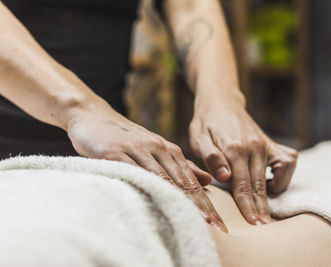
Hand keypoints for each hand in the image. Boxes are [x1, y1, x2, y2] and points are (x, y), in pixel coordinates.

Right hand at [66, 102, 226, 231]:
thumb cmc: (126, 137)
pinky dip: (148, 184)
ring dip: (180, 197)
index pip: (191, 180)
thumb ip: (179, 164)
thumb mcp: (155, 148)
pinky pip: (134, 170)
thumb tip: (207, 181)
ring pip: (163, 177)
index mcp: (168, 150)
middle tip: (215, 223)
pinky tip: (158, 198)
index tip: (219, 221)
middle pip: (182, 180)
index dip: (205, 201)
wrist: (93, 115)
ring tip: (195, 217)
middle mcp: (157, 148)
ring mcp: (137, 149)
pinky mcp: (115, 151)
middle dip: (200, 204)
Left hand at [189, 96, 297, 224]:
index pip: (242, 185)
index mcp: (234, 148)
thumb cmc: (206, 123)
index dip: (247, 207)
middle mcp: (254, 146)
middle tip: (263, 228)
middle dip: (261, 209)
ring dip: (272, 194)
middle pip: (260, 185)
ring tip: (263, 205)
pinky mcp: (272, 142)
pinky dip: (283, 175)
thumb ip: (210, 157)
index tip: (253, 225)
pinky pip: (288, 161)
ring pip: (278, 175)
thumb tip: (224, 177)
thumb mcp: (198, 137)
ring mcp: (266, 143)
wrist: (221, 102)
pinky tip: (270, 182)